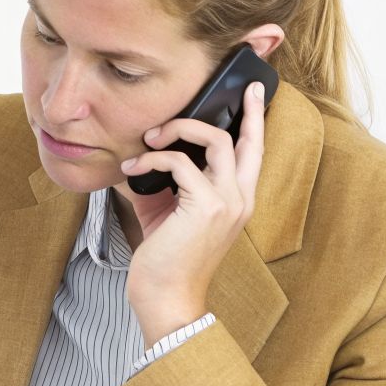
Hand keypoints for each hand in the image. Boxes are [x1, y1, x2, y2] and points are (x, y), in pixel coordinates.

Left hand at [118, 81, 266, 346]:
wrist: (165, 297)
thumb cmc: (163, 258)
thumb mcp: (163, 211)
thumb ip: (160, 182)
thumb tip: (137, 153)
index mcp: (237, 200)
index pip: (253, 153)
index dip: (254, 121)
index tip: (252, 92)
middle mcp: (240, 198)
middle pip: (247, 140)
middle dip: (238, 109)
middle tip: (228, 88)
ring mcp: (227, 202)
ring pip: (217, 140)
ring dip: (178, 129)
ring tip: (150, 138)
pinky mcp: (206, 206)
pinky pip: (180, 163)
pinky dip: (152, 160)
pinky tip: (131, 168)